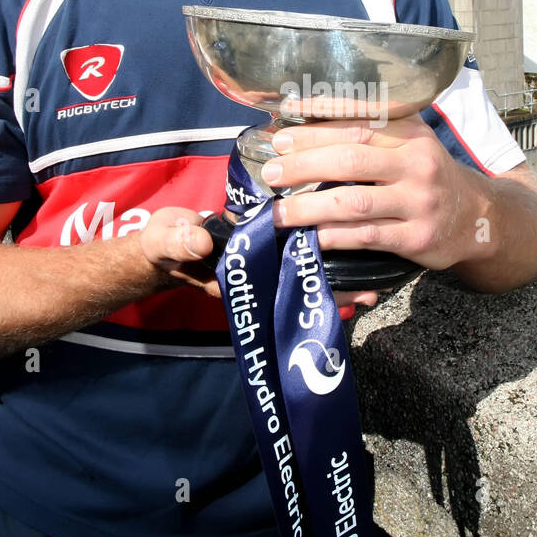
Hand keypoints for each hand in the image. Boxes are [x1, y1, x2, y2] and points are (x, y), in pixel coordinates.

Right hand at [138, 205, 379, 313]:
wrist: (164, 240)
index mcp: (239, 277)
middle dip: (337, 291)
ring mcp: (264, 263)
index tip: (349, 295)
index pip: (283, 286)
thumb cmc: (165, 243)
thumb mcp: (166, 241)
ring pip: (305, 273)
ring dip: (337, 278)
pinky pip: (299, 254)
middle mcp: (258, 274)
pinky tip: (353, 252)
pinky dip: (324, 254)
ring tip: (373, 286)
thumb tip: (199, 242)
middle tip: (373, 293)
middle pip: (302, 285)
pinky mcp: (266, 246)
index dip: (316, 292)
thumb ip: (180, 242)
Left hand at [261, 117, 495, 272]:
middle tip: (271, 171)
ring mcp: (419, 202)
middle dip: (304, 165)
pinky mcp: (417, 238)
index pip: (358, 120)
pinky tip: (311, 236)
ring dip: (309, 207)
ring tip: (279, 211)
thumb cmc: (429, 175)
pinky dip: (333, 236)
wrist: (478, 217)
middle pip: (351, 159)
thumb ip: (371, 131)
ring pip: (354, 202)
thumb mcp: (411, 142)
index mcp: (412, 132)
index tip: (282, 131)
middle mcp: (418, 163)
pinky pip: (366, 235)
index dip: (316, 124)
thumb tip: (303, 125)